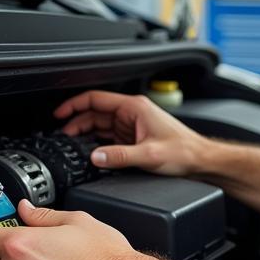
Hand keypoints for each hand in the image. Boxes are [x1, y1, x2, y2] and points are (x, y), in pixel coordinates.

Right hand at [54, 89, 205, 175]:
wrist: (200, 160)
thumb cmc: (184, 151)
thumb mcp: (149, 155)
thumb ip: (120, 156)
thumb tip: (95, 157)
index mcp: (134, 107)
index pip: (96, 99)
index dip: (74, 105)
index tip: (58, 114)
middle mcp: (132, 113)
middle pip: (94, 113)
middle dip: (76, 123)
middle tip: (61, 138)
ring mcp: (132, 125)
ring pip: (100, 125)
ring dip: (85, 134)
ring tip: (70, 146)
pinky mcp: (134, 137)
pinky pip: (109, 137)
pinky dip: (97, 143)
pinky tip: (90, 153)